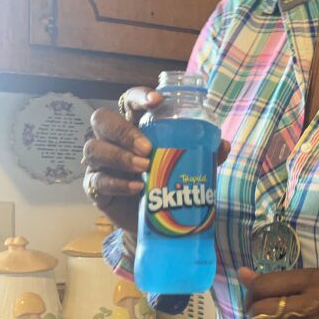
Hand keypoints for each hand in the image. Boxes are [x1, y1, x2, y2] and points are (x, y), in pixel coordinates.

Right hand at [82, 86, 229, 232]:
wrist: (156, 221)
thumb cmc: (168, 182)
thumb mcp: (189, 166)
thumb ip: (205, 153)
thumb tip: (223, 144)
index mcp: (134, 125)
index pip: (129, 101)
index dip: (139, 96)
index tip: (157, 101)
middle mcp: (112, 139)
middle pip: (102, 120)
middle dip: (124, 130)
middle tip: (147, 147)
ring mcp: (100, 162)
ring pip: (95, 148)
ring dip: (119, 156)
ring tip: (143, 167)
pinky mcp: (95, 186)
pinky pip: (97, 180)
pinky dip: (118, 182)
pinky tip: (136, 187)